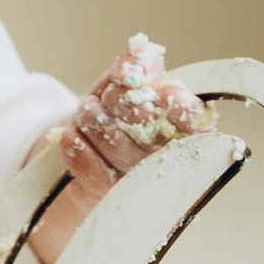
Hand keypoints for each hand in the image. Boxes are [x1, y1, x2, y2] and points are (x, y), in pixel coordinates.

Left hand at [30, 38, 207, 263]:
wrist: (87, 154)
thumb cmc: (118, 112)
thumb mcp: (130, 79)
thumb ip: (140, 63)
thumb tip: (132, 68)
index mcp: (190, 126)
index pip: (191, 116)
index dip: (175, 103)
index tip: (161, 93)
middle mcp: (172, 159)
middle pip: (142, 118)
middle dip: (118, 100)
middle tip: (109, 99)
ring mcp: (141, 183)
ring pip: (110, 136)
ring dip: (91, 117)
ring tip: (90, 116)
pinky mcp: (112, 200)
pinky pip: (89, 166)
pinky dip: (76, 146)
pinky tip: (72, 138)